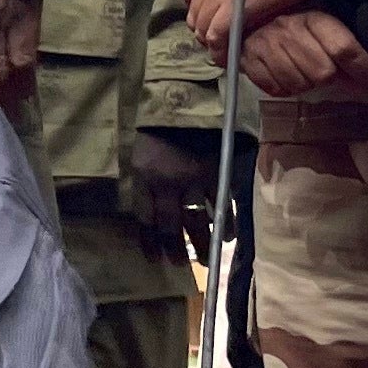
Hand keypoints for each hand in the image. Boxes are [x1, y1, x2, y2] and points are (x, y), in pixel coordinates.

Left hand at [124, 126, 220, 253]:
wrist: (183, 102)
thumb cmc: (157, 131)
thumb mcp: (140, 156)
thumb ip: (145, 183)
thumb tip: (150, 213)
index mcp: (145, 178)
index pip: (145, 218)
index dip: (149, 242)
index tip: (154, 260)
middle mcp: (167, 183)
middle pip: (170, 225)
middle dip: (175, 249)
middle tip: (179, 264)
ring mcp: (193, 179)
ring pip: (196, 220)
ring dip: (201, 243)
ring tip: (206, 260)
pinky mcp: (215, 173)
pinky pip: (222, 204)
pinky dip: (226, 222)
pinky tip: (227, 237)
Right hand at [239, 7, 367, 96]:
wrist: (247, 15)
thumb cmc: (294, 21)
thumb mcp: (324, 22)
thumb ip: (346, 47)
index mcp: (312, 16)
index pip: (344, 48)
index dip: (363, 70)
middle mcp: (287, 28)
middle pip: (323, 73)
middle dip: (329, 77)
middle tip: (326, 72)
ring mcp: (265, 45)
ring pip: (300, 85)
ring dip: (305, 84)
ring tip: (303, 72)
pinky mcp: (247, 60)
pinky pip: (276, 90)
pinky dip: (284, 88)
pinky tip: (284, 75)